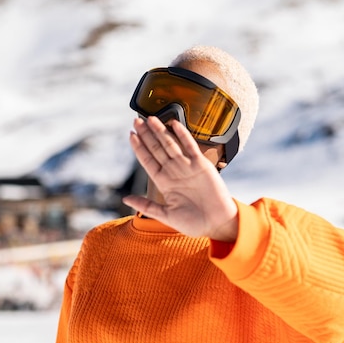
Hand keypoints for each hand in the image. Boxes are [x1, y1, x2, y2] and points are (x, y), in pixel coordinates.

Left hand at [122, 116, 237, 240]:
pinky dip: (183, 135)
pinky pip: (190, 146)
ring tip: (150, 118)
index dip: (139, 148)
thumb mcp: (166, 215)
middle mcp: (174, 172)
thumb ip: (146, 206)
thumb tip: (125, 198)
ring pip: (170, 144)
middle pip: (157, 149)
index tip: (131, 135)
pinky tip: (174, 124)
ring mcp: (187, 167)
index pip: (148, 161)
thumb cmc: (193, 223)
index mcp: (164, 182)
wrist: (218, 223)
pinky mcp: (201, 165)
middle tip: (136, 120)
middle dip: (146, 135)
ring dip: (160, 131)